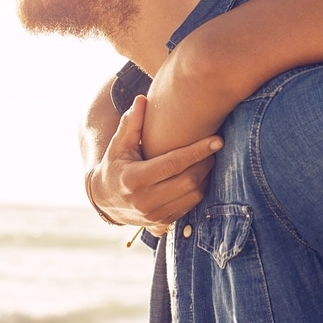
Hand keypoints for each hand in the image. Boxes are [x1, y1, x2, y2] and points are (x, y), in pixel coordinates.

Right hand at [87, 96, 221, 233]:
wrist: (104, 200)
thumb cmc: (115, 165)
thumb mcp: (118, 144)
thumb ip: (130, 123)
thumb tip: (142, 100)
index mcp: (133, 179)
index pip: (173, 164)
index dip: (197, 151)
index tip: (218, 140)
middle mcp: (144, 200)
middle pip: (188, 181)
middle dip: (206, 163)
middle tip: (215, 147)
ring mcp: (153, 215)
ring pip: (192, 196)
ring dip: (206, 177)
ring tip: (209, 159)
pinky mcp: (161, 223)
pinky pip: (189, 207)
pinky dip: (199, 190)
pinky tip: (200, 176)